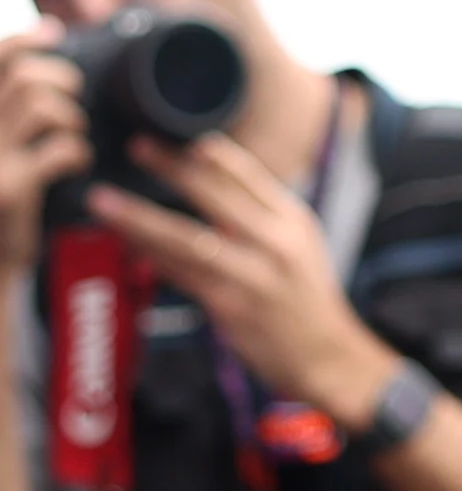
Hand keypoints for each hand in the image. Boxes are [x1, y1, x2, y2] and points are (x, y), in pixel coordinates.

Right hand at [0, 25, 89, 278]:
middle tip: (73, 102)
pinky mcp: (8, 189)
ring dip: (71, 120)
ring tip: (69, 140)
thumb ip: (8, 110)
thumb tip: (46, 40)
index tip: (54, 32)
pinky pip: (61, 147)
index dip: (22, 40)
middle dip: (62, 82)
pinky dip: (78, 152)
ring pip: (45, 107)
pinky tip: (73, 166)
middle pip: (25, 80)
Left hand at [88, 134, 398, 426]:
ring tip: (105, 201)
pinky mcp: (229, 305)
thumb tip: (211, 192)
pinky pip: (180, 275)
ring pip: (185, 237)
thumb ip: (261, 219)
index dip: (215, 155)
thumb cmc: (306, 299)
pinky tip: (126, 243)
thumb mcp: (298, 245)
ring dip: (139, 217)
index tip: (184, 137)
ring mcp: (251, 274)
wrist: (328, 353)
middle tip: (137, 146)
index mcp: (293, 219)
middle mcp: (274, 240)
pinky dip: (150, 256)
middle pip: (213, 195)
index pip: (250, 175)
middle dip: (171, 168)